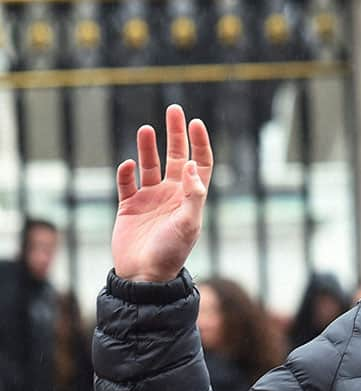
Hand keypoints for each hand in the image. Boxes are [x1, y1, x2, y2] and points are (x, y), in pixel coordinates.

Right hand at [112, 104, 213, 281]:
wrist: (144, 276)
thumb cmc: (171, 252)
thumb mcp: (188, 224)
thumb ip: (193, 195)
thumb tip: (191, 165)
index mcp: (190, 198)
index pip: (199, 164)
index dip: (199, 143)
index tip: (196, 122)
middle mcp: (172, 195)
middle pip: (176, 157)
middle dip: (176, 134)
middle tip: (174, 110)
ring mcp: (150, 200)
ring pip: (150, 165)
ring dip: (148, 147)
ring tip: (146, 129)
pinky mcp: (129, 207)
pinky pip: (127, 183)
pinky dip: (126, 173)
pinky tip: (128, 166)